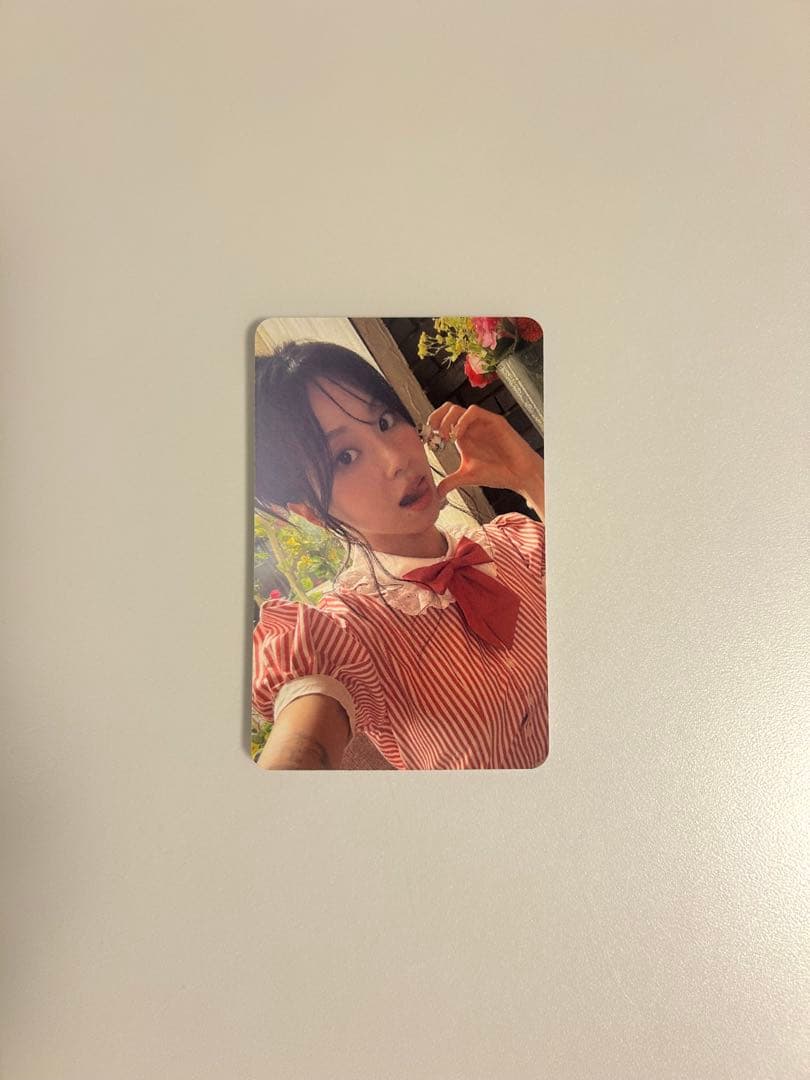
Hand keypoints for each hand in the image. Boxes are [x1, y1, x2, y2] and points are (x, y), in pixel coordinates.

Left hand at [426, 403, 543, 506]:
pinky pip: (474, 412)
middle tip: (433, 434)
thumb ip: (451, 481)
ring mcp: (482, 422)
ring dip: (447, 419)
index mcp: (463, 436)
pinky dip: (462, 421)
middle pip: (448, 409)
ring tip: (446, 437)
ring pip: (459, 408)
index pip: (443, 420)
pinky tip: (458, 435)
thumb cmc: (498, 473)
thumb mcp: (468, 476)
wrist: (519, 475)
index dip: (432, 426)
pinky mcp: (493, 421)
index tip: (427, 440)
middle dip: (436, 418)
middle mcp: (471, 427)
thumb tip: (437, 493)